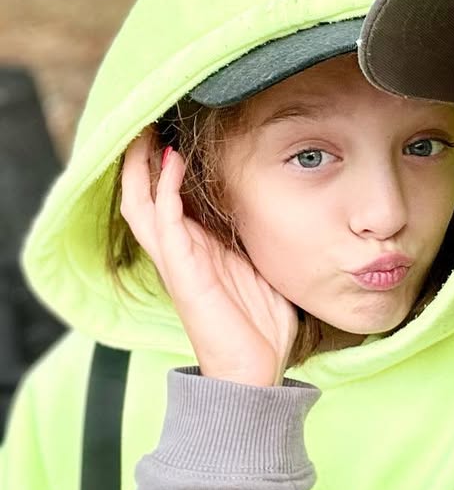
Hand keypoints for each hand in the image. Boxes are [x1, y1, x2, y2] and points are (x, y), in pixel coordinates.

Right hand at [121, 129, 297, 385]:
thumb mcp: (260, 269)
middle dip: (139, 159)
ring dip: (141, 166)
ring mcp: (177, 260)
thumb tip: (277, 211)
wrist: (254, 370)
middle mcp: (179, 252)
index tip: (169, 131)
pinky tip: (170, 162)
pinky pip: (165, 221)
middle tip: (145, 120)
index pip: (165, 200)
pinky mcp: (184, 270)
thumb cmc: (259, 326)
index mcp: (196, 251)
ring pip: (141, 203)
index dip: (160, 167)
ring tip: (145, 130)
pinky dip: (165, 188)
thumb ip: (254, 241)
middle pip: (141, 196)